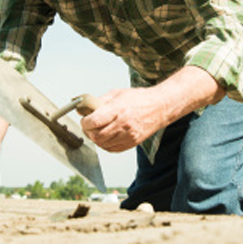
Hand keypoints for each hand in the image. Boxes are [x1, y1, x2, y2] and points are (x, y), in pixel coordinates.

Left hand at [80, 66, 225, 151]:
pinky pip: (113, 149)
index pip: (94, 121)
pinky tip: (105, 137)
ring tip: (96, 131)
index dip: (85, 123)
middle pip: (97, 135)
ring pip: (103, 144)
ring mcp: (129, 135)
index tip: (84, 120)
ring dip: (96, 139)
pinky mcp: (133, 142)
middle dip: (88, 132)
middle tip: (88, 126)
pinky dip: (105, 145)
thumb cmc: (138, 98)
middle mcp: (123, 124)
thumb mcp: (117, 93)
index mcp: (118, 110)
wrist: (160, 107)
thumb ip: (99, 101)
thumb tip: (82, 106)